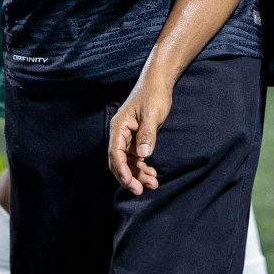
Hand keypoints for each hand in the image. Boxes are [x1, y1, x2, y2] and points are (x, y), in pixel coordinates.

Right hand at [108, 77, 173, 194]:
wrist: (159, 83)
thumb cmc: (153, 94)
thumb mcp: (152, 114)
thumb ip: (147, 134)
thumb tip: (143, 155)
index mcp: (119, 127)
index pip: (115, 153)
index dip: (121, 170)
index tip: (130, 183)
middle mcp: (120, 134)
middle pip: (119, 162)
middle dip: (129, 177)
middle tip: (140, 190)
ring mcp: (128, 138)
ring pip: (129, 162)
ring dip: (138, 174)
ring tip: (152, 184)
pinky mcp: (137, 139)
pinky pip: (136, 158)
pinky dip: (143, 167)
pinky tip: (152, 174)